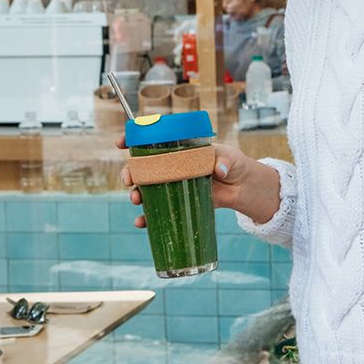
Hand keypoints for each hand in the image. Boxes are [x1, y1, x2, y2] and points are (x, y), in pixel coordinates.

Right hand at [117, 142, 264, 227]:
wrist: (242, 187)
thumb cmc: (234, 165)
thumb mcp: (231, 158)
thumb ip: (225, 161)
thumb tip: (218, 171)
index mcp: (179, 148)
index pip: (152, 141)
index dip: (133, 140)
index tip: (121, 143)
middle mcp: (171, 166)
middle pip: (142, 168)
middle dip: (130, 173)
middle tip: (129, 180)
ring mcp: (173, 185)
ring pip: (146, 189)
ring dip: (136, 194)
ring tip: (136, 200)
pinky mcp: (179, 203)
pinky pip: (158, 210)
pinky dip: (147, 218)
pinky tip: (141, 223)